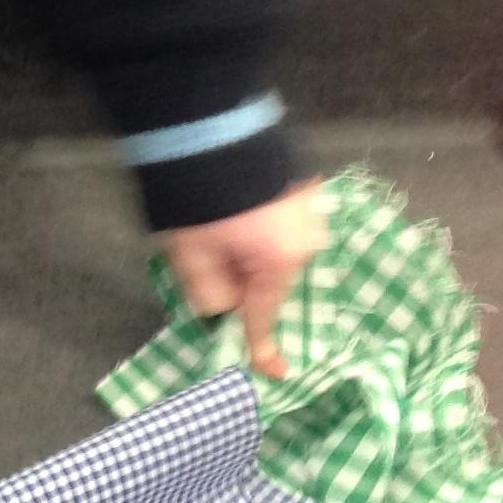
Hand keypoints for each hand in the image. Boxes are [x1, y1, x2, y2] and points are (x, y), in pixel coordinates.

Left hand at [161, 184, 325, 379]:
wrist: (212, 129)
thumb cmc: (201, 198)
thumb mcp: (192, 254)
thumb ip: (209, 292)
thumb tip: (224, 307)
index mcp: (281, 261)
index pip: (264, 314)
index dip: (262, 347)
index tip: (276, 374)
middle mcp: (306, 241)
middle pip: (270, 282)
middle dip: (241, 280)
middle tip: (209, 252)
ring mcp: (310, 214)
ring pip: (275, 257)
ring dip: (249, 254)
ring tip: (220, 226)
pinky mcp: (304, 194)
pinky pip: (282, 232)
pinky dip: (261, 234)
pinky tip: (238, 215)